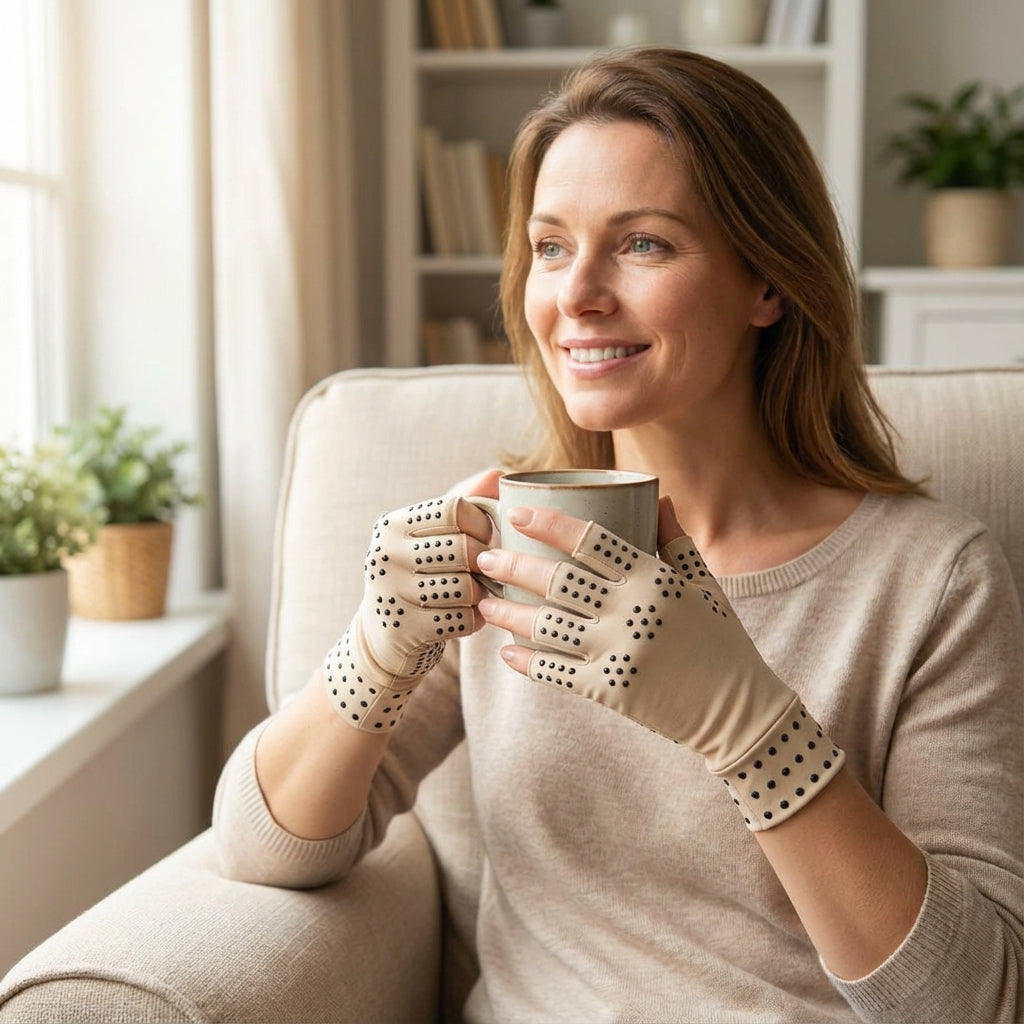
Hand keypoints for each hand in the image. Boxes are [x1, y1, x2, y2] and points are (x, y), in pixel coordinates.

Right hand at [324, 472, 497, 732]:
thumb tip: (498, 474)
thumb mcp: (432, 535)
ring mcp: (392, 593)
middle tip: (484, 570)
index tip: (482, 538)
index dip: (481, 524)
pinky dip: (474, 620)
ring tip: (475, 594)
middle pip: (465, 548)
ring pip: (467, 587)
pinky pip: (463, 620)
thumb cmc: (421, 574)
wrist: (384, 633)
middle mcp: (385, 554)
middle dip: (486, 562)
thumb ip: (465, 502)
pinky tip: (465, 616)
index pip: (456, 509)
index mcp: (393, 524)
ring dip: (481, 594)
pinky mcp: (405, 629)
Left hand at [477, 500, 843, 828]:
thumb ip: (675, 540)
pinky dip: (526, 661)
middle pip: (557, 580)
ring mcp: (619, 651)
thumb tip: (657, 495)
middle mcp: (633, 610)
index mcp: (655, 578)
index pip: (590, 540)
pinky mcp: (611, 689)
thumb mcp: (704, 584)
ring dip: (508, 612)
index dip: (549, 523)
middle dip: (513, 565)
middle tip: (484, 557)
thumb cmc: (721, 641)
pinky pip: (555, 671)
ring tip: (484, 602)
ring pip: (547, 625)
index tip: (517, 513)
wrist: (739, 711)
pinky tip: (507, 652)